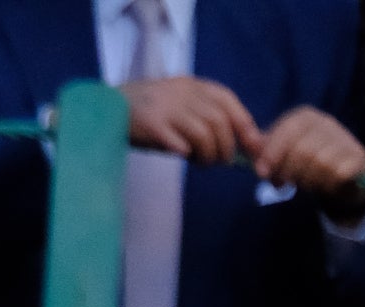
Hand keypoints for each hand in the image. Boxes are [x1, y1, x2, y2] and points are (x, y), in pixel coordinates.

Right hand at [121, 73, 256, 165]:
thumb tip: (235, 142)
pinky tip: (183, 156)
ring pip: (203, 134)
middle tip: (221, 162)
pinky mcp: (152, 125)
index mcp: (192, 85)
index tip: (253, 144)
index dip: (244, 123)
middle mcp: (182, 93)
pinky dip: (186, 153)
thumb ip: (204, 115)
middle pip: (219, 121)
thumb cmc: (151, 112)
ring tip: (201, 163)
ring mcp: (167, 108)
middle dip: (226, 147)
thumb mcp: (180, 103)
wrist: (112, 108)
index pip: (227, 100)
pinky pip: (178, 143)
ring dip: (208, 155)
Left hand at [249, 104, 364, 207]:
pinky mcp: (358, 156)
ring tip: (307, 184)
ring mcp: (344, 138)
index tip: (262, 173)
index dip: (272, 152)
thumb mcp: (283, 157)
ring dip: (308, 180)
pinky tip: (326, 186)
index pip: (288, 130)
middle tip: (285, 184)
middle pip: (302, 148)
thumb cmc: (307, 166)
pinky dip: (328, 184)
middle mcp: (326, 123)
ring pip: (320, 163)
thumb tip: (248, 146)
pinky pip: (338, 173)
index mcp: (305, 118)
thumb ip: (265, 152)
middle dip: (289, 171)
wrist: (342, 179)